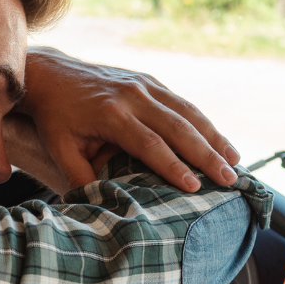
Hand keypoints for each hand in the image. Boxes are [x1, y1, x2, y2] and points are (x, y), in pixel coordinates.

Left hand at [10, 46, 239, 193]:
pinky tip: (217, 139)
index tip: (194, 187)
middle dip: (206, 154)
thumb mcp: (60, 149)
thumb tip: (99, 207)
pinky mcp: (148, 80)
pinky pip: (181, 102)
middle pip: (177, 127)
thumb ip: (80, 177)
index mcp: (110, 114)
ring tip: (234, 161)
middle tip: (229, 178)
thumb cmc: (55, 117)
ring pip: (186, 111)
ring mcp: (143, 84)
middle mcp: (132, 96)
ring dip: (213, 136)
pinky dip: (202, 121)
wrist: (50, 75)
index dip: (173, 166)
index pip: (149, 144)